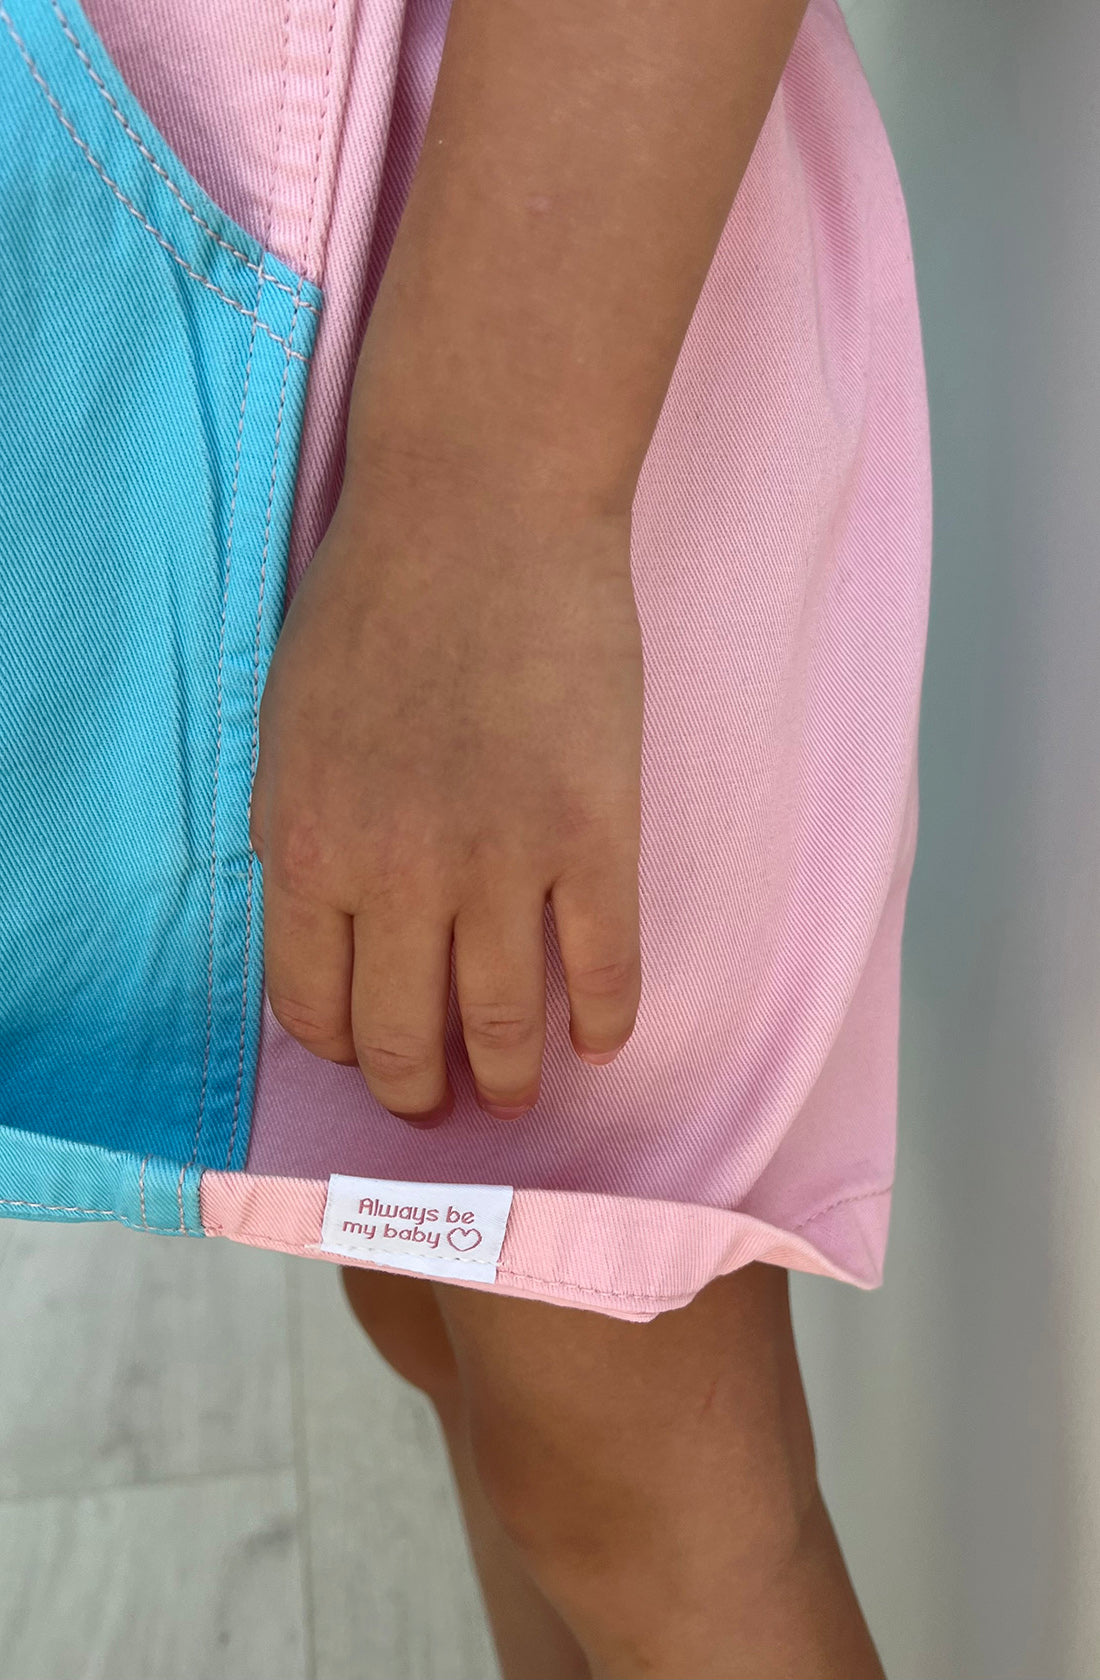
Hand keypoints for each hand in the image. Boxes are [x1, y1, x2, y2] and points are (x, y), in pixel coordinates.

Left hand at [248, 464, 643, 1126]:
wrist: (483, 507)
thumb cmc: (379, 600)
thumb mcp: (290, 730)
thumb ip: (305, 839)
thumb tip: (336, 933)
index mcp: (306, 847)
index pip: (314, 1007)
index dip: (346, 1049)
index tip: (372, 1054)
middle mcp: (396, 875)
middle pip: (405, 1040)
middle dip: (422, 1093)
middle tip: (442, 1104)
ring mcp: (502, 861)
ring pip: (504, 1026)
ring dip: (512, 1079)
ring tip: (519, 1090)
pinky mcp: (595, 836)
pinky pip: (606, 970)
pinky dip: (605, 1021)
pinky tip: (601, 1038)